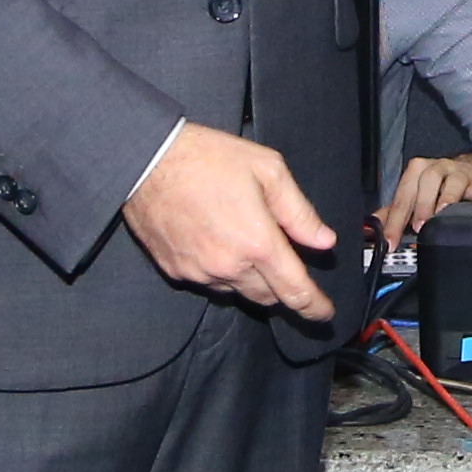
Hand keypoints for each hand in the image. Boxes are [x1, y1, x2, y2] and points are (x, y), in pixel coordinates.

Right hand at [126, 120, 339, 320]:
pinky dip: (220, 272)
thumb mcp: (268, 170)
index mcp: (258, 243)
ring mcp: (199, 272)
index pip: (295, 291)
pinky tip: (216, 243)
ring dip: (249, 279)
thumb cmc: (207, 158)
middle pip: (267, 297)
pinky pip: (208, 282)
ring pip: (237, 291)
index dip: (314, 307)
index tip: (323, 313)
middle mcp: (229, 266)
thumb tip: (323, 241)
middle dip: (282, 289)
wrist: (147, 159)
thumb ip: (299, 212)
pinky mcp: (176, 271)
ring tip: (242, 241)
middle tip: (284, 267)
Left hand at [378, 149, 471, 243]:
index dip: (394, 220)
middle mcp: (438, 169)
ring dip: (447, 198)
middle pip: (427, 183)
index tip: (390, 241)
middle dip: (421, 205)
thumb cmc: (441, 185)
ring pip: (453, 182)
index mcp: (418, 172)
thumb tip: (370, 229)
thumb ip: (394, 211)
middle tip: (418, 226)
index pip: (403, 196)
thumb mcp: (415, 194)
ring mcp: (461, 174)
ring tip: (443, 213)